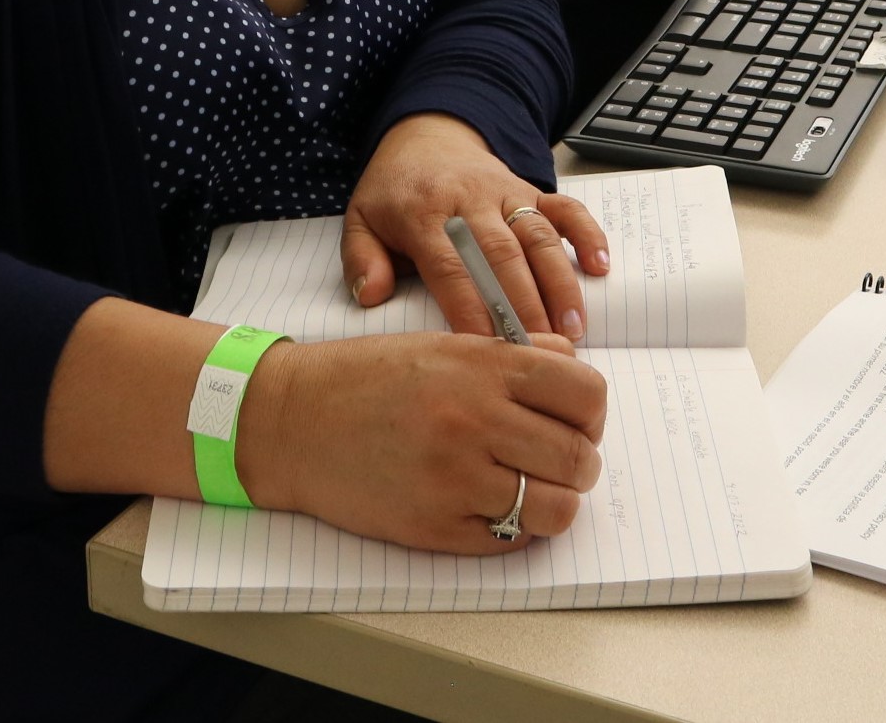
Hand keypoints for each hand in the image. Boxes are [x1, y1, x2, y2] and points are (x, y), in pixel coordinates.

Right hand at [238, 331, 607, 552]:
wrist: (295, 420)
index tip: (576, 419)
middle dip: (578, 462)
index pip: (586, 394)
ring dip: (554, 502)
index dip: (590, 413)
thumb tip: (573, 368)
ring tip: (530, 488)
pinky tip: (490, 507)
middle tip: (555, 459)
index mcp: (485, 366)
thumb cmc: (370, 376)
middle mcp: (477, 420)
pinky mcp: (437, 528)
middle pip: (579, 457)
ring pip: (556, 509)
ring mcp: (457, 479)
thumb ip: (516, 353)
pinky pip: (511, 541)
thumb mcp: (446, 343)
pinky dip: (513, 529)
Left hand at [342, 113, 609, 339]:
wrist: (426, 136)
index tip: (486, 351)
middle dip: (523, 306)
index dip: (470, 309)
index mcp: (423, 212)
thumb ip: (361, 260)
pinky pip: (565, 208)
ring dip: (559, 283)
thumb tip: (372, 296)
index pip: (451, 266)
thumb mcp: (361, 220)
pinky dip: (586, 234)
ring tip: (572, 330)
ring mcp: (505, 192)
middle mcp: (469, 200)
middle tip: (540, 353)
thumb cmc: (394, 191)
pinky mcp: (530, 188)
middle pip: (502, 255)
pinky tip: (601, 267)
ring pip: (537, 237)